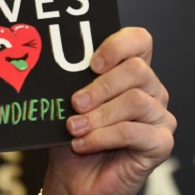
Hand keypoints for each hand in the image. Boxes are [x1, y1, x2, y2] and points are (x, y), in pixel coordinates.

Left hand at [43, 27, 175, 193]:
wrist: (74, 177)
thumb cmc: (73, 136)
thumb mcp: (66, 102)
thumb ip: (71, 81)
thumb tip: (56, 65)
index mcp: (130, 73)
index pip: (140, 40)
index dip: (118, 45)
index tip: (92, 63)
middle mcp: (151, 90)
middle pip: (137, 69)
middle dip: (100, 86)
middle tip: (75, 103)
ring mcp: (159, 117)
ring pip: (136, 101)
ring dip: (98, 115)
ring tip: (74, 127)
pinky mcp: (160, 143)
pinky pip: (134, 132)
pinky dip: (103, 137)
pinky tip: (83, 143)